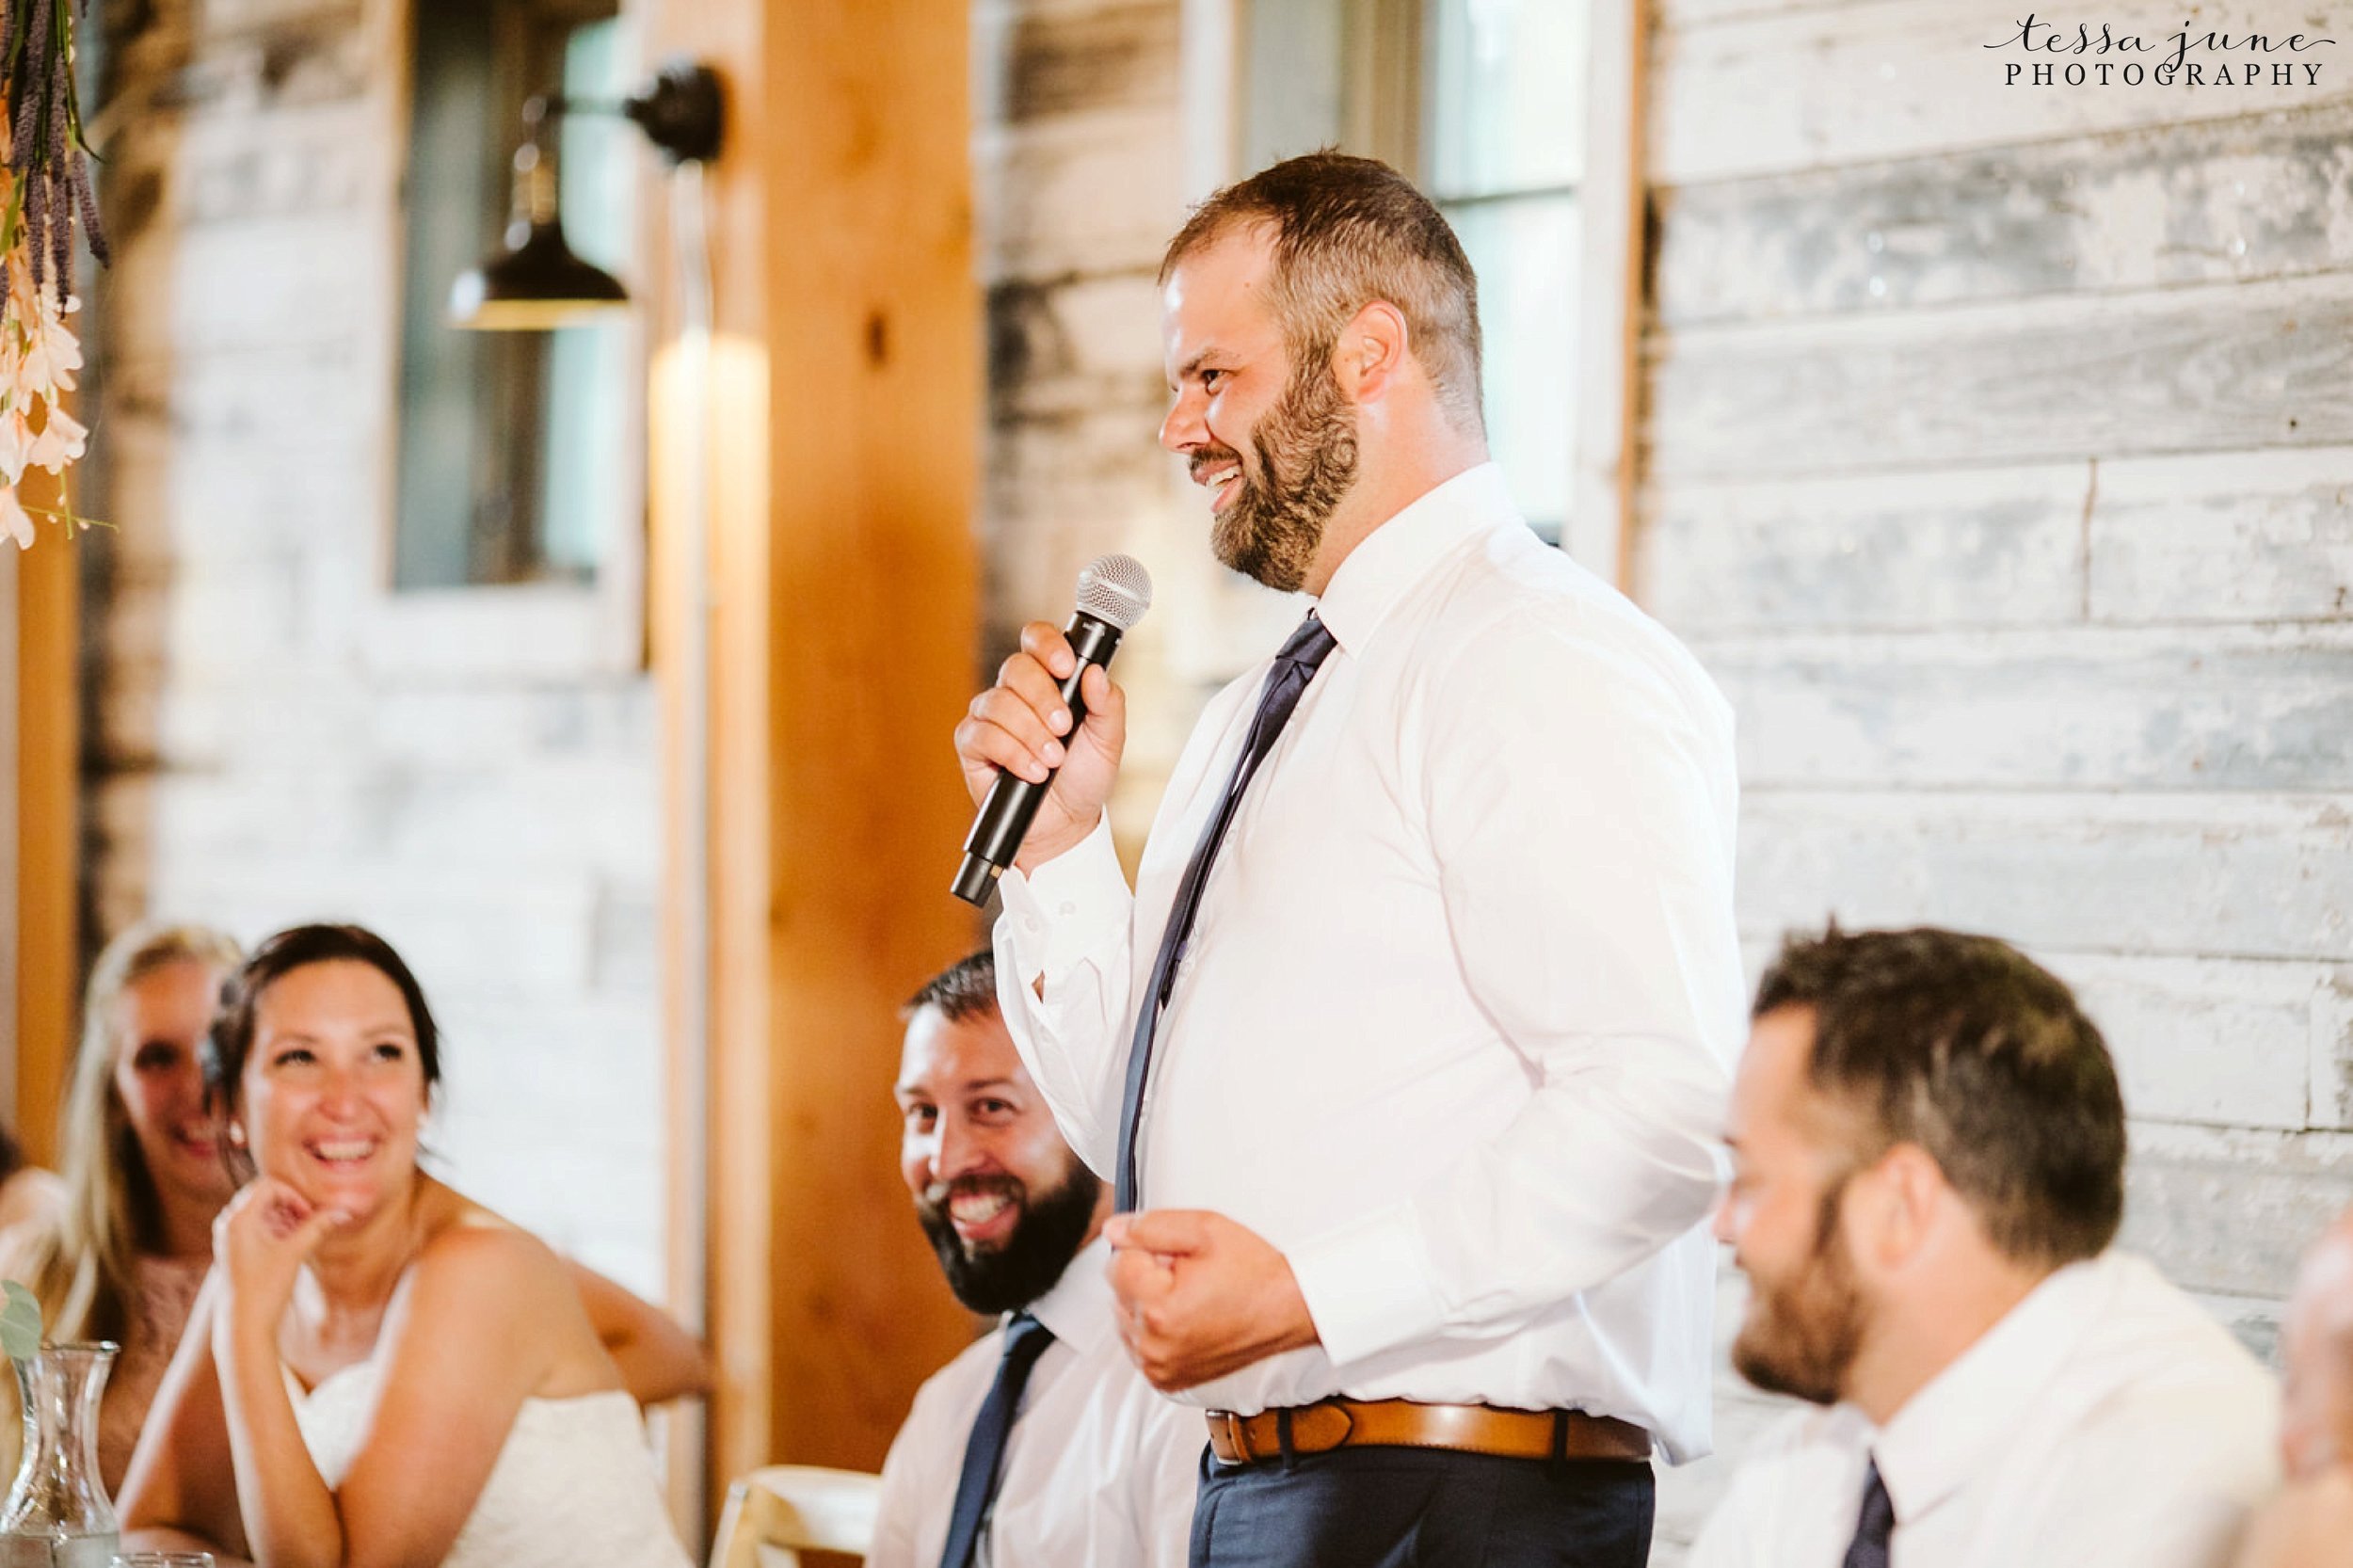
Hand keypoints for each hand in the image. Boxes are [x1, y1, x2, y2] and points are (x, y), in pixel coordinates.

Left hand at [212, 1178, 346, 1333]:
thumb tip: (344, 1211)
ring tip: (303, 1236)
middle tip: (308, 1221)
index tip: (308, 1215)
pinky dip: (278, 1230)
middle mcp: (230, 1224)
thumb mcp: (295, 1253)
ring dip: (286, 1218)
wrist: (246, 1323)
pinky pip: (258, 1228)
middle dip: (291, 1205)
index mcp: (239, 1219)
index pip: (269, 1186)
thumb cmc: (265, 1288)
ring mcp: (231, 1238)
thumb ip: (319, 1227)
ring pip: (263, 1212)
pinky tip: (291, 1246)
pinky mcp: (236, 1251)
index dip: (294, 1195)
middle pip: (264, 1197)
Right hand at [952, 620, 1126, 870]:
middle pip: (1016, 667)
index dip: (1048, 645)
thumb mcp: (1108, 740)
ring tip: (1051, 761)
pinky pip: (983, 734)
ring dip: (1031, 734)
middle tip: (1063, 729)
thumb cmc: (1083, 776)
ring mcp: (990, 715)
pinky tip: (1031, 772)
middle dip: (1044, 699)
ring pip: (1000, 702)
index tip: (1066, 667)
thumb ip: (1108, 704)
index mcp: (1049, 679)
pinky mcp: (972, 743)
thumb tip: (1095, 673)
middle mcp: (1016, 691)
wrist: (1064, 823)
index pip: (1037, 639)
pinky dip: (1012, 753)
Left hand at [1106, 1210, 1318, 1391]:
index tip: (1177, 1256)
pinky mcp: (1168, 1379)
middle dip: (1145, 1277)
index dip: (1148, 1250)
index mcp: (1158, 1309)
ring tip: (1190, 1297)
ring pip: (1125, 1319)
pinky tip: (1186, 1317)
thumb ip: (1150, 1226)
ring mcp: (1160, 1368)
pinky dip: (1155, 1329)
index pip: (1117, 1264)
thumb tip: (1113, 1230)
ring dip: (1147, 1303)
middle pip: (1118, 1293)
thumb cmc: (1254, 1273)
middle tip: (1188, 1275)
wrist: (1289, 1309)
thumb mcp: (1204, 1230)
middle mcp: (1154, 1346)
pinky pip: (1139, 1345)